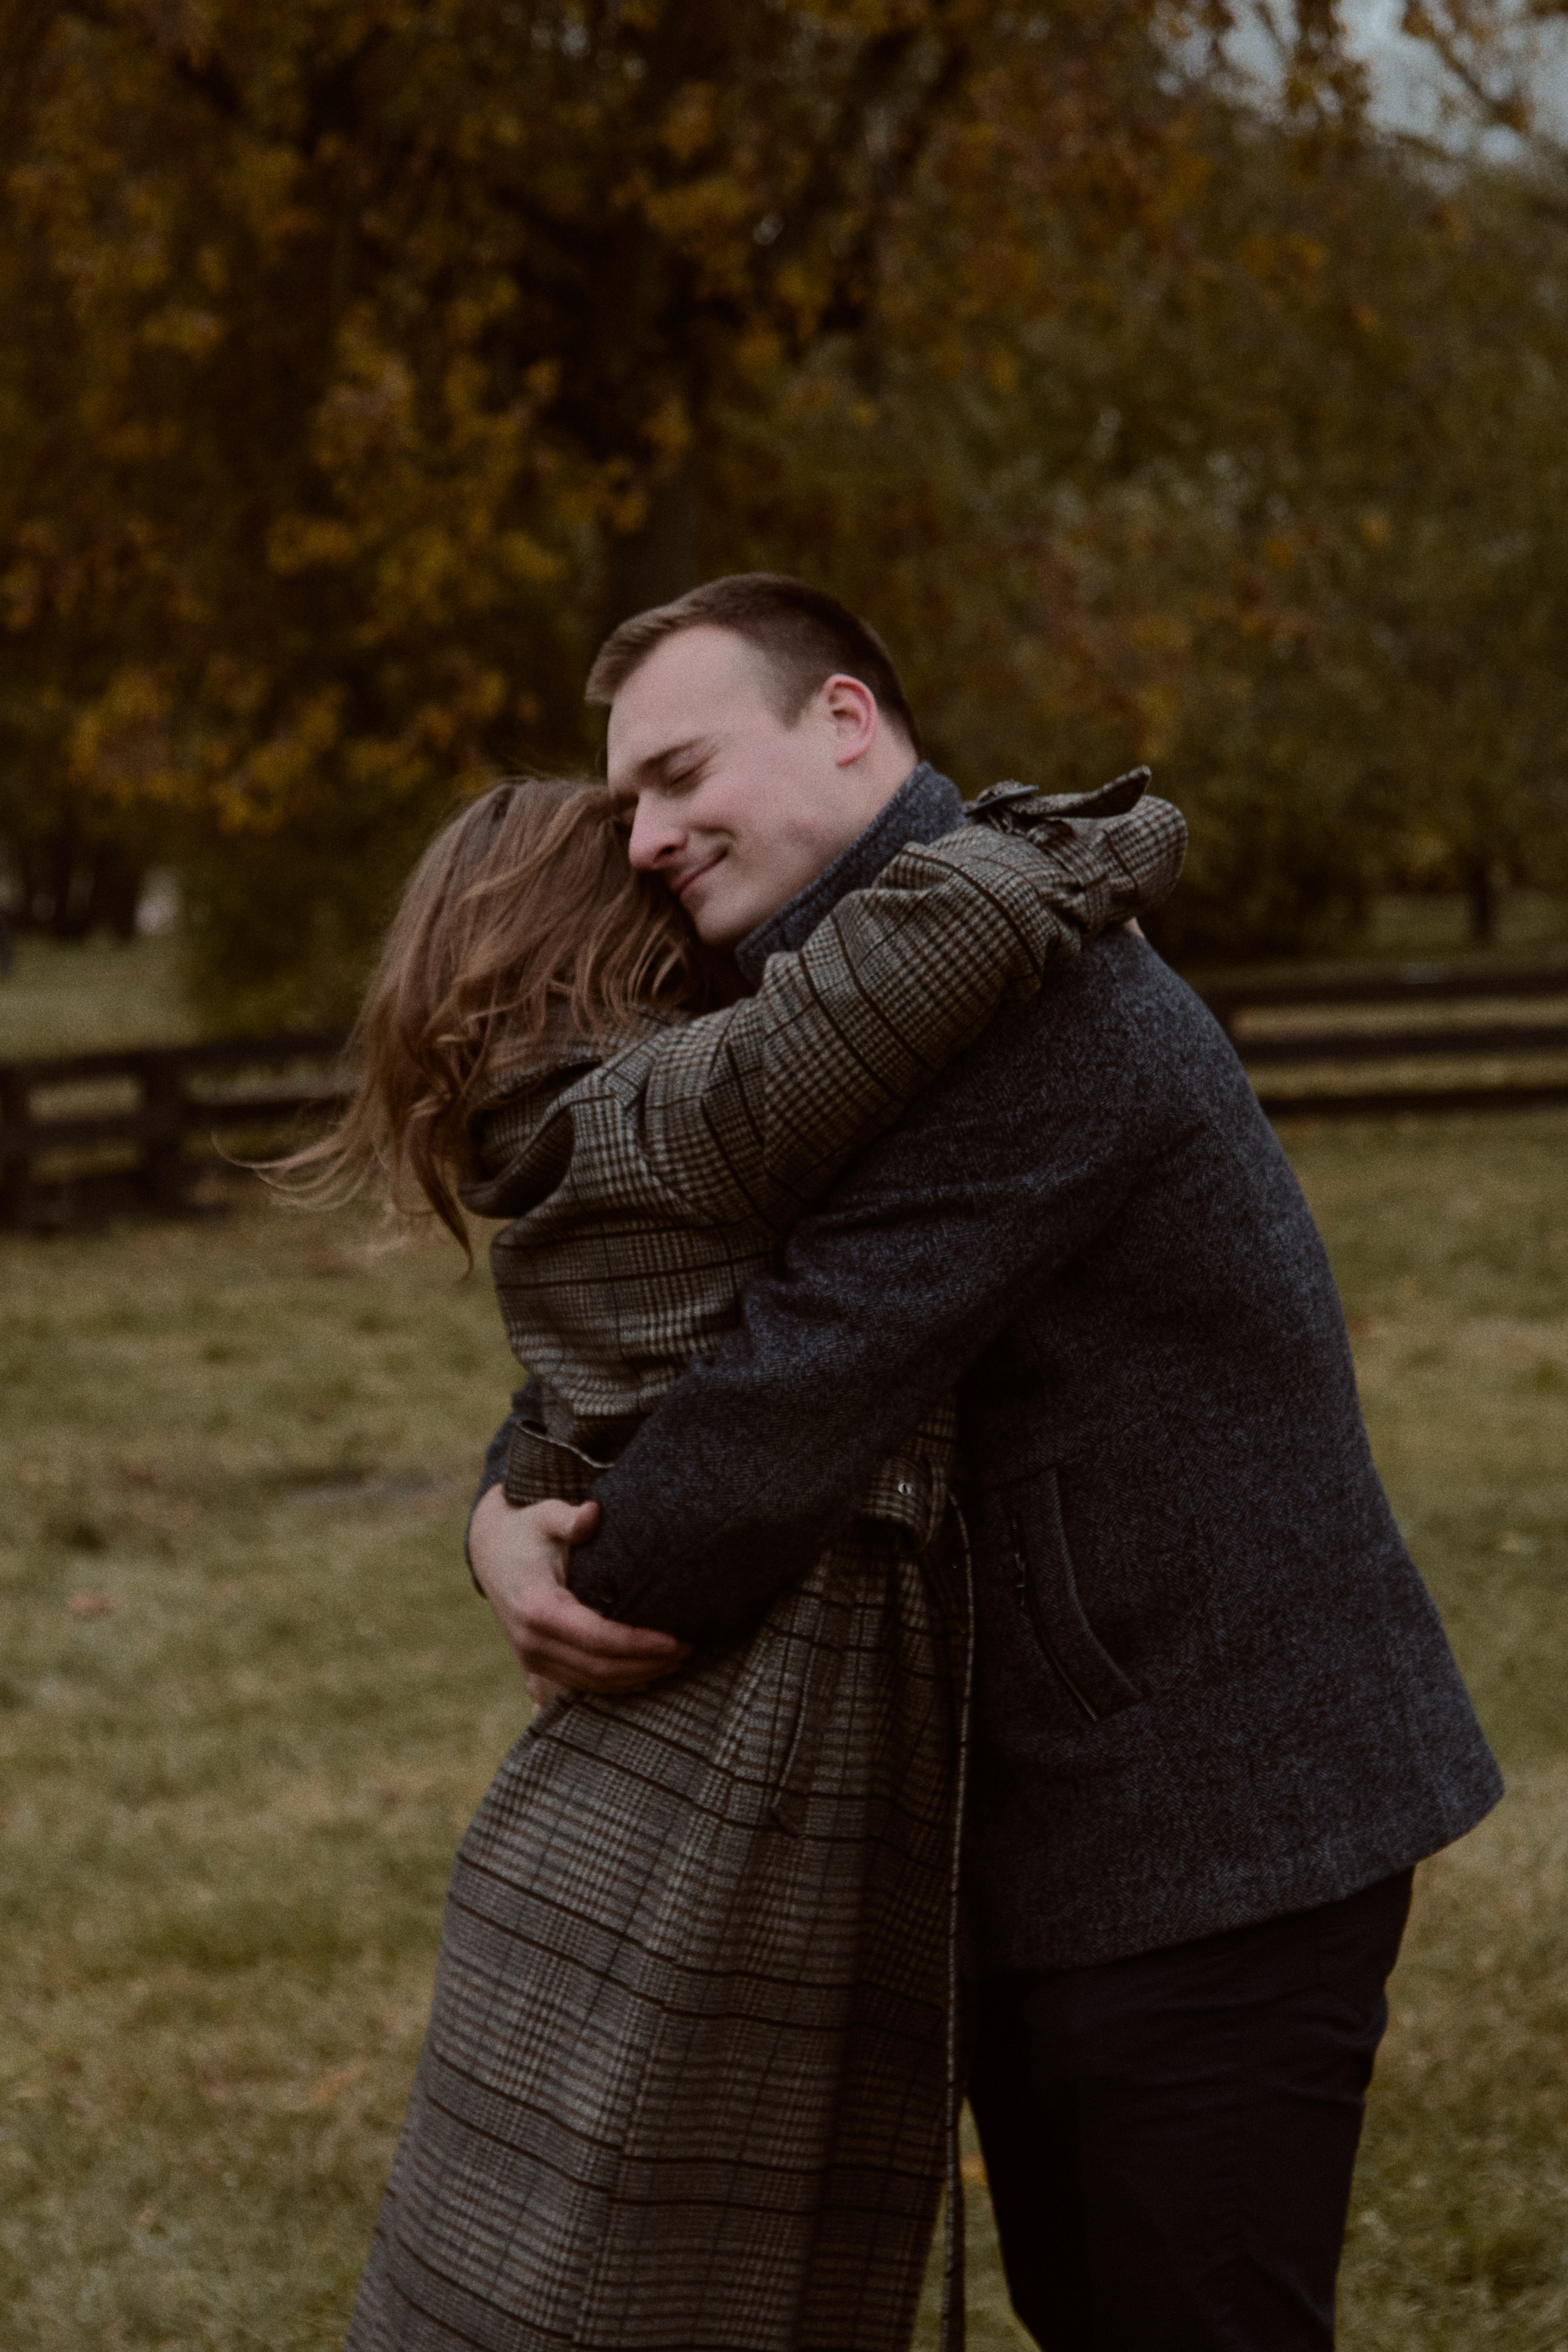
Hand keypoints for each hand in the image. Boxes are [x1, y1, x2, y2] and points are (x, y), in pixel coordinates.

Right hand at [469, 1487, 691, 1695]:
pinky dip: (614, 1684)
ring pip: (591, 1683)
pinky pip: (578, 1683)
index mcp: (537, 1607)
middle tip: (686, 1651)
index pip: (598, 1639)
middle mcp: (531, 1641)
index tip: (676, 1641)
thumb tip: (592, 1513)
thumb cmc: (527, 1529)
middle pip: (599, 1668)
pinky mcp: (533, 1663)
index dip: (640, 1645)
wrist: (491, 1550)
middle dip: (646, 1664)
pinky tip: (644, 1675)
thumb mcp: (546, 1516)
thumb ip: (569, 1518)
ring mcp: (530, 1657)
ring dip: (635, 1677)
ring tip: (674, 1662)